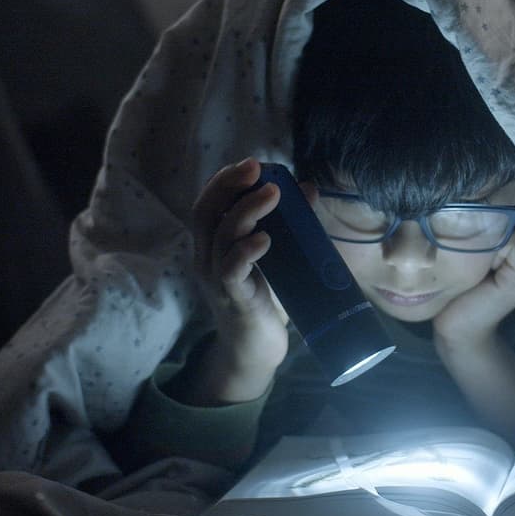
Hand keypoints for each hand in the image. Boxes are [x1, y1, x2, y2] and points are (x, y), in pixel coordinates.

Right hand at [186, 158, 288, 400]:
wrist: (258, 351)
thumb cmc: (267, 302)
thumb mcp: (279, 257)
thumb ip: (290, 226)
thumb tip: (308, 190)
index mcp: (214, 245)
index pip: (209, 204)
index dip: (224, 181)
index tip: (251, 164)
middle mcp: (208, 259)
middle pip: (206, 213)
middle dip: (229, 185)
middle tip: (256, 168)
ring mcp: (217, 280)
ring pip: (221, 237)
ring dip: (247, 211)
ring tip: (273, 194)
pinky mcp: (233, 299)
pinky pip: (232, 270)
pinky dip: (247, 251)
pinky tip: (265, 239)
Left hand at [433, 183, 514, 349]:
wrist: (457, 326)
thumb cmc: (461, 278)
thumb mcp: (476, 239)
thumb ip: (490, 213)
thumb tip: (483, 171)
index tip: (487, 170)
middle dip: (507, 192)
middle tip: (474, 190)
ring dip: (499, 212)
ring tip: (472, 213)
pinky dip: (496, 234)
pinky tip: (475, 239)